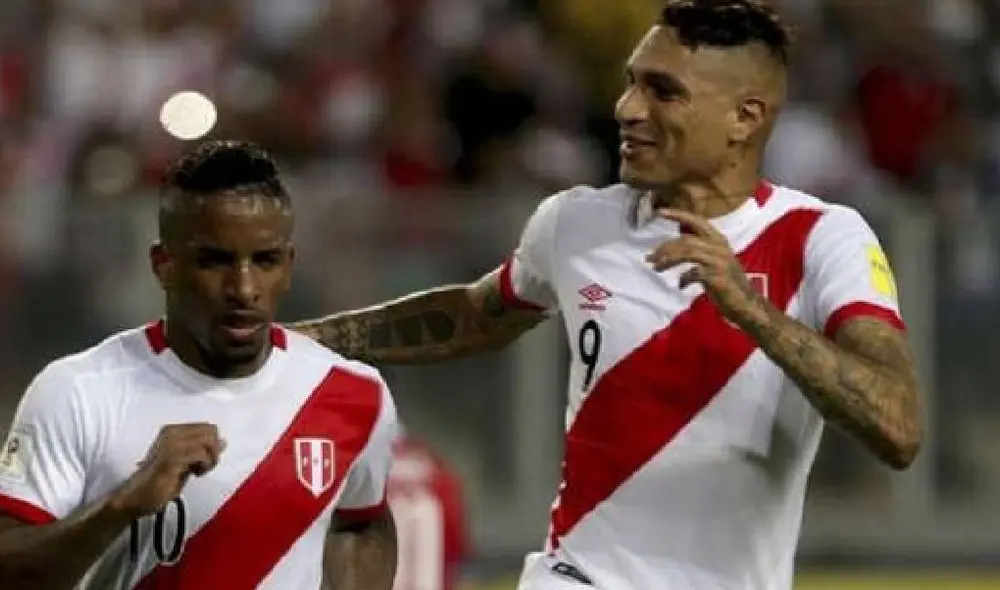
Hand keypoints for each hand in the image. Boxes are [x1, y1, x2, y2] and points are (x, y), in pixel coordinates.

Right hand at [109, 423, 224, 517]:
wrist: (134, 498)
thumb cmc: (158, 482)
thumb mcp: (185, 464)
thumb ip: (202, 451)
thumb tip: (223, 441)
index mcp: (173, 431)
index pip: (208, 427)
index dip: (213, 444)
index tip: (206, 460)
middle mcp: (171, 432)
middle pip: (211, 430)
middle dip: (215, 449)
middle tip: (205, 466)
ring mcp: (171, 443)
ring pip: (209, 440)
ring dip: (211, 458)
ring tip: (199, 471)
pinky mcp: (172, 457)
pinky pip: (201, 453)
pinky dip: (204, 465)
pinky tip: (194, 474)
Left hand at [645, 209, 765, 324]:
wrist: (744, 303)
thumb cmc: (725, 282)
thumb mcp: (712, 261)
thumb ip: (696, 250)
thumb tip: (669, 247)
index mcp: (718, 239)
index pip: (697, 221)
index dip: (678, 214)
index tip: (660, 212)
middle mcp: (719, 246)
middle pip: (686, 240)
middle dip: (664, 248)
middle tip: (649, 258)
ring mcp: (719, 261)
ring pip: (688, 252)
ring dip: (668, 260)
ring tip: (656, 268)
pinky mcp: (717, 277)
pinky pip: (693, 273)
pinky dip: (683, 279)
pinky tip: (681, 285)